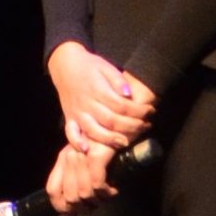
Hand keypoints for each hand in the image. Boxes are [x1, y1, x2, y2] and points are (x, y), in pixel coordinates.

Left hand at [46, 139, 113, 212]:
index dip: (61, 206)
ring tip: (105, 197)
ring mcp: (81, 157)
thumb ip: (76, 175)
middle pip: (69, 196)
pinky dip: (106, 192)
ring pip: (83, 193)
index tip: (72, 214)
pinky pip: (97, 185)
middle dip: (83, 207)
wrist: (116, 124)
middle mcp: (68, 158)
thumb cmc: (102, 143)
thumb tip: (75, 202)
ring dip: (97, 201)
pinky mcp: (96, 157)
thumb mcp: (84, 158)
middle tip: (95, 206)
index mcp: (63, 159)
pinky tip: (113, 190)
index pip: (53, 189)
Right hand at [49, 40, 154, 154]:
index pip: (121, 106)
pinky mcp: (70, 118)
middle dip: (132, 126)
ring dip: (111, 139)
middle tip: (145, 126)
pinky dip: (77, 142)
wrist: (64, 64)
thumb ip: (117, 80)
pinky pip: (71, 133)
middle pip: (111, 121)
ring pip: (94, 130)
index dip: (138, 111)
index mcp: (97, 89)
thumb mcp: (105, 66)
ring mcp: (77, 112)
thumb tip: (128, 95)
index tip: (150, 111)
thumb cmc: (89, 66)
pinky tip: (87, 150)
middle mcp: (87, 103)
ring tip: (125, 142)